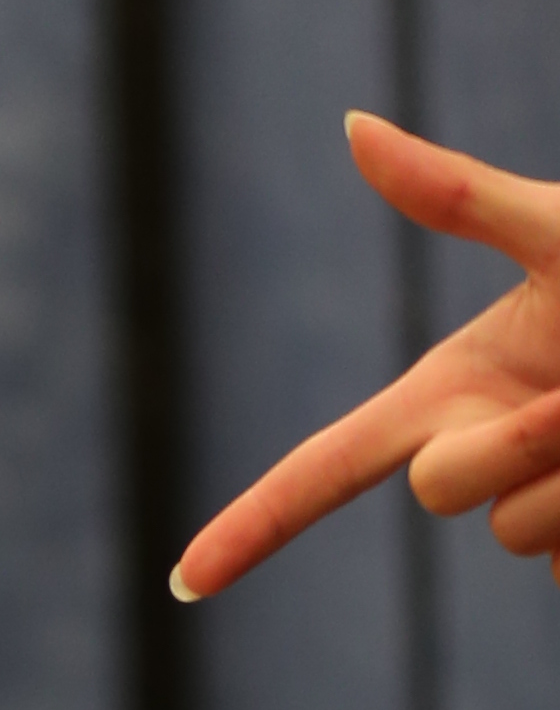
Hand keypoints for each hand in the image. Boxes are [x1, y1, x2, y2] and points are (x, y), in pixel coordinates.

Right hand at [175, 111, 559, 596]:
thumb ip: (452, 196)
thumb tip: (351, 127)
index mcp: (452, 393)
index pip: (329, 468)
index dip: (256, 524)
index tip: (185, 581)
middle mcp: (482, 457)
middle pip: (442, 492)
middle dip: (516, 439)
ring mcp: (537, 511)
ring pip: (524, 534)